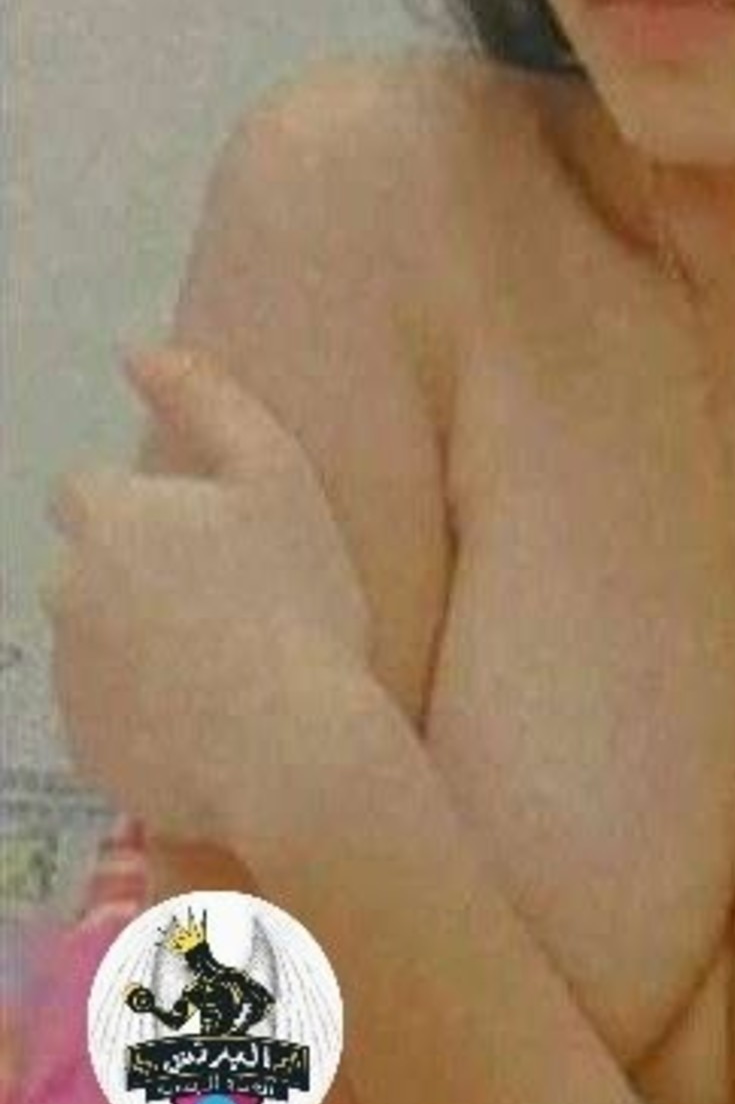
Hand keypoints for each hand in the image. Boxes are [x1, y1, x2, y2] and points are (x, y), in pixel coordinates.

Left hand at [45, 345, 374, 843]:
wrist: (294, 752)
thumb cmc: (299, 601)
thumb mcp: (277, 475)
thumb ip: (205, 400)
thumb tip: (137, 351)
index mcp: (108, 519)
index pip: (84, 492)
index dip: (142, 512)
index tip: (204, 542)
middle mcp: (66, 590)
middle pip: (88, 569)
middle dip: (134, 579)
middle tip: (224, 604)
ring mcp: (68, 675)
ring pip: (95, 642)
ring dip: (137, 643)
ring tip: (223, 668)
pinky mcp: (82, 747)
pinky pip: (108, 715)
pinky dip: (142, 713)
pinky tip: (209, 720)